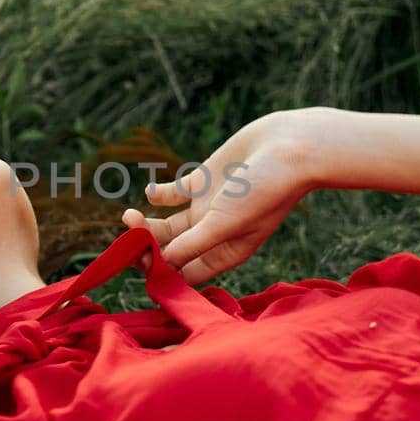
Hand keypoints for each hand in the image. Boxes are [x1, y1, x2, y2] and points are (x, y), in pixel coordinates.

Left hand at [121, 107, 334, 286]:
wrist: (291, 146)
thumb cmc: (266, 189)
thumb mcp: (226, 222)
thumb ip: (193, 244)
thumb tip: (161, 264)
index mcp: (224, 253)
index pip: (184, 274)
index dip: (159, 272)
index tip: (140, 258)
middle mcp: (214, 234)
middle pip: (170, 251)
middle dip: (146, 248)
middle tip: (129, 235)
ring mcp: (207, 207)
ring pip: (167, 225)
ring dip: (146, 224)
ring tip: (129, 216)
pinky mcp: (204, 181)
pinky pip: (172, 194)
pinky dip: (158, 194)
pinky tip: (151, 192)